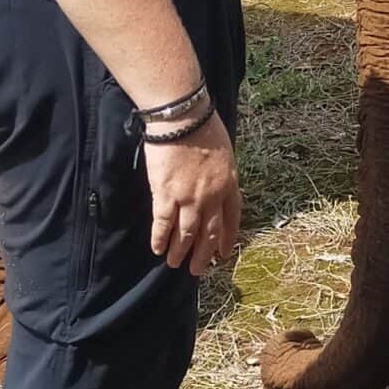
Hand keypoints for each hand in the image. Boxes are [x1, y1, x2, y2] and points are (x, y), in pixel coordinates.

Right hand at [145, 113, 241, 276]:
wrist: (183, 119)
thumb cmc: (205, 127)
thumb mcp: (226, 153)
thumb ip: (222, 174)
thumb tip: (217, 188)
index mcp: (229, 185)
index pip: (231, 219)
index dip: (227, 239)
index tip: (223, 254)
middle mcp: (211, 197)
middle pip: (209, 233)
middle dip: (203, 254)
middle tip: (198, 269)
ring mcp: (188, 198)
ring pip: (186, 234)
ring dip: (181, 252)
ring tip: (175, 264)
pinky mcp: (166, 195)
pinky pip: (163, 224)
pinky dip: (160, 239)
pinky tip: (157, 249)